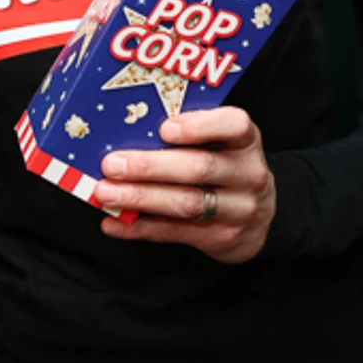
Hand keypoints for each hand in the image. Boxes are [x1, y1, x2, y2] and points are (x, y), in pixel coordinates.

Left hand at [91, 106, 275, 263]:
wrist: (256, 216)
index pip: (234, 125)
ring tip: (106, 194)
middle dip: (150, 166)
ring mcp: (239, 208)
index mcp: (245, 141)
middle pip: (199, 168)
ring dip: (140, 198)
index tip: (164, 129)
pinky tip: (114, 223)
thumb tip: (127, 132)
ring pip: (186, 203)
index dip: (199, 126)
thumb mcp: (220, 144)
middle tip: (112, 165)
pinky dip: (140, 227)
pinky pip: (176, 232)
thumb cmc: (226, 167)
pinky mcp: (223, 237)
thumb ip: (189, 135)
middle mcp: (248, 173)